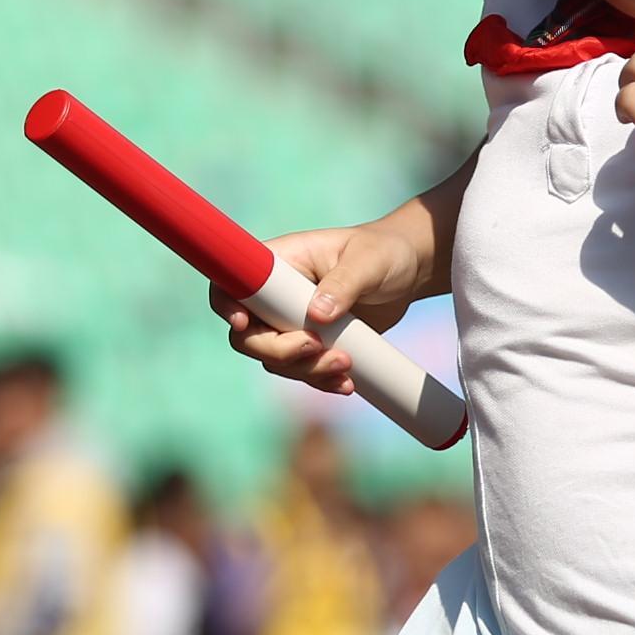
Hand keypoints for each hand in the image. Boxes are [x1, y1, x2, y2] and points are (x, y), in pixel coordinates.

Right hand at [215, 221, 426, 395]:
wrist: (408, 272)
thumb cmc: (384, 252)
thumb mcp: (368, 262)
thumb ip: (343, 284)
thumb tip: (317, 314)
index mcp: (279, 263)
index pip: (233, 282)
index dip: (227, 306)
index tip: (244, 323)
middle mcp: (277, 295)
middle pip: (249, 335)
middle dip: (279, 350)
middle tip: (316, 347)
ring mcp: (292, 323)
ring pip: (276, 360)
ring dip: (307, 370)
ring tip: (346, 363)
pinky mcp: (313, 345)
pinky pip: (303, 371)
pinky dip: (321, 381)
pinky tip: (347, 382)